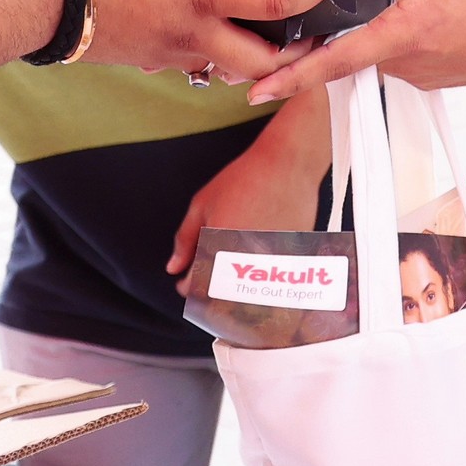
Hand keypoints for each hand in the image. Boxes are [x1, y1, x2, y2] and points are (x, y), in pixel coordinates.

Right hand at [61, 0, 333, 80]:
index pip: (280, 4)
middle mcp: (193, 32)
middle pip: (265, 65)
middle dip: (295, 53)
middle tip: (305, 25)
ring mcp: (169, 53)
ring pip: (227, 70)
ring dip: (251, 54)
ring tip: (259, 23)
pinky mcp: (146, 60)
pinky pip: (190, 63)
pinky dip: (208, 50)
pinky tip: (200, 21)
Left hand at [167, 104, 330, 288]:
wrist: (287, 165)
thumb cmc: (243, 180)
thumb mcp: (202, 205)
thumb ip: (185, 240)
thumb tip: (173, 268)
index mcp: (218, 251)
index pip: (198, 289)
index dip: (187, 288)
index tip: (185, 283)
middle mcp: (246, 263)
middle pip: (223, 299)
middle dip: (211, 291)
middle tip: (207, 276)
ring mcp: (271, 264)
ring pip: (248, 295)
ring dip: (236, 289)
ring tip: (233, 268)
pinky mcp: (292, 261)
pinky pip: (272, 282)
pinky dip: (261, 278)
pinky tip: (256, 259)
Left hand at [250, 0, 465, 105]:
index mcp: (405, 33)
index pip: (337, 61)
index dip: (293, 74)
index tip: (254, 87)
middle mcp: (402, 61)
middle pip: (336, 60)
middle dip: (294, 57)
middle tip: (245, 54)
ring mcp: (412, 71)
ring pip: (358, 58)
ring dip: (327, 49)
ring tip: (285, 35)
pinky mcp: (423, 70)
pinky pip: (380, 58)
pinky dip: (358, 46)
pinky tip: (346, 25)